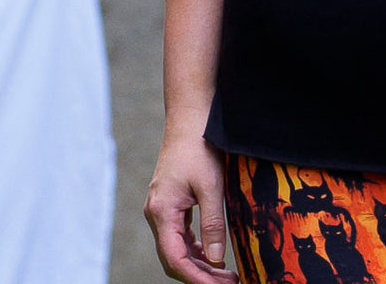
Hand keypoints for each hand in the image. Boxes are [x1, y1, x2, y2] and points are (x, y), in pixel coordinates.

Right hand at [144, 125, 239, 283]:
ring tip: (224, 274)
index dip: (196, 279)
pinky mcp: (171, 202)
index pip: (175, 259)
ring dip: (199, 263)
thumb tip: (217, 258)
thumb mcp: (211, 185)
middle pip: (174, 258)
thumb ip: (213, 223)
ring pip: (176, 248)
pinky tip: (212, 253)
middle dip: (200, 275)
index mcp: (162, 212)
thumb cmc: (199, 147)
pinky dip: (195, 248)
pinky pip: (179, 234)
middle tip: (229, 282)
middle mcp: (157, 214)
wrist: (190, 118)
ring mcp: (162, 208)